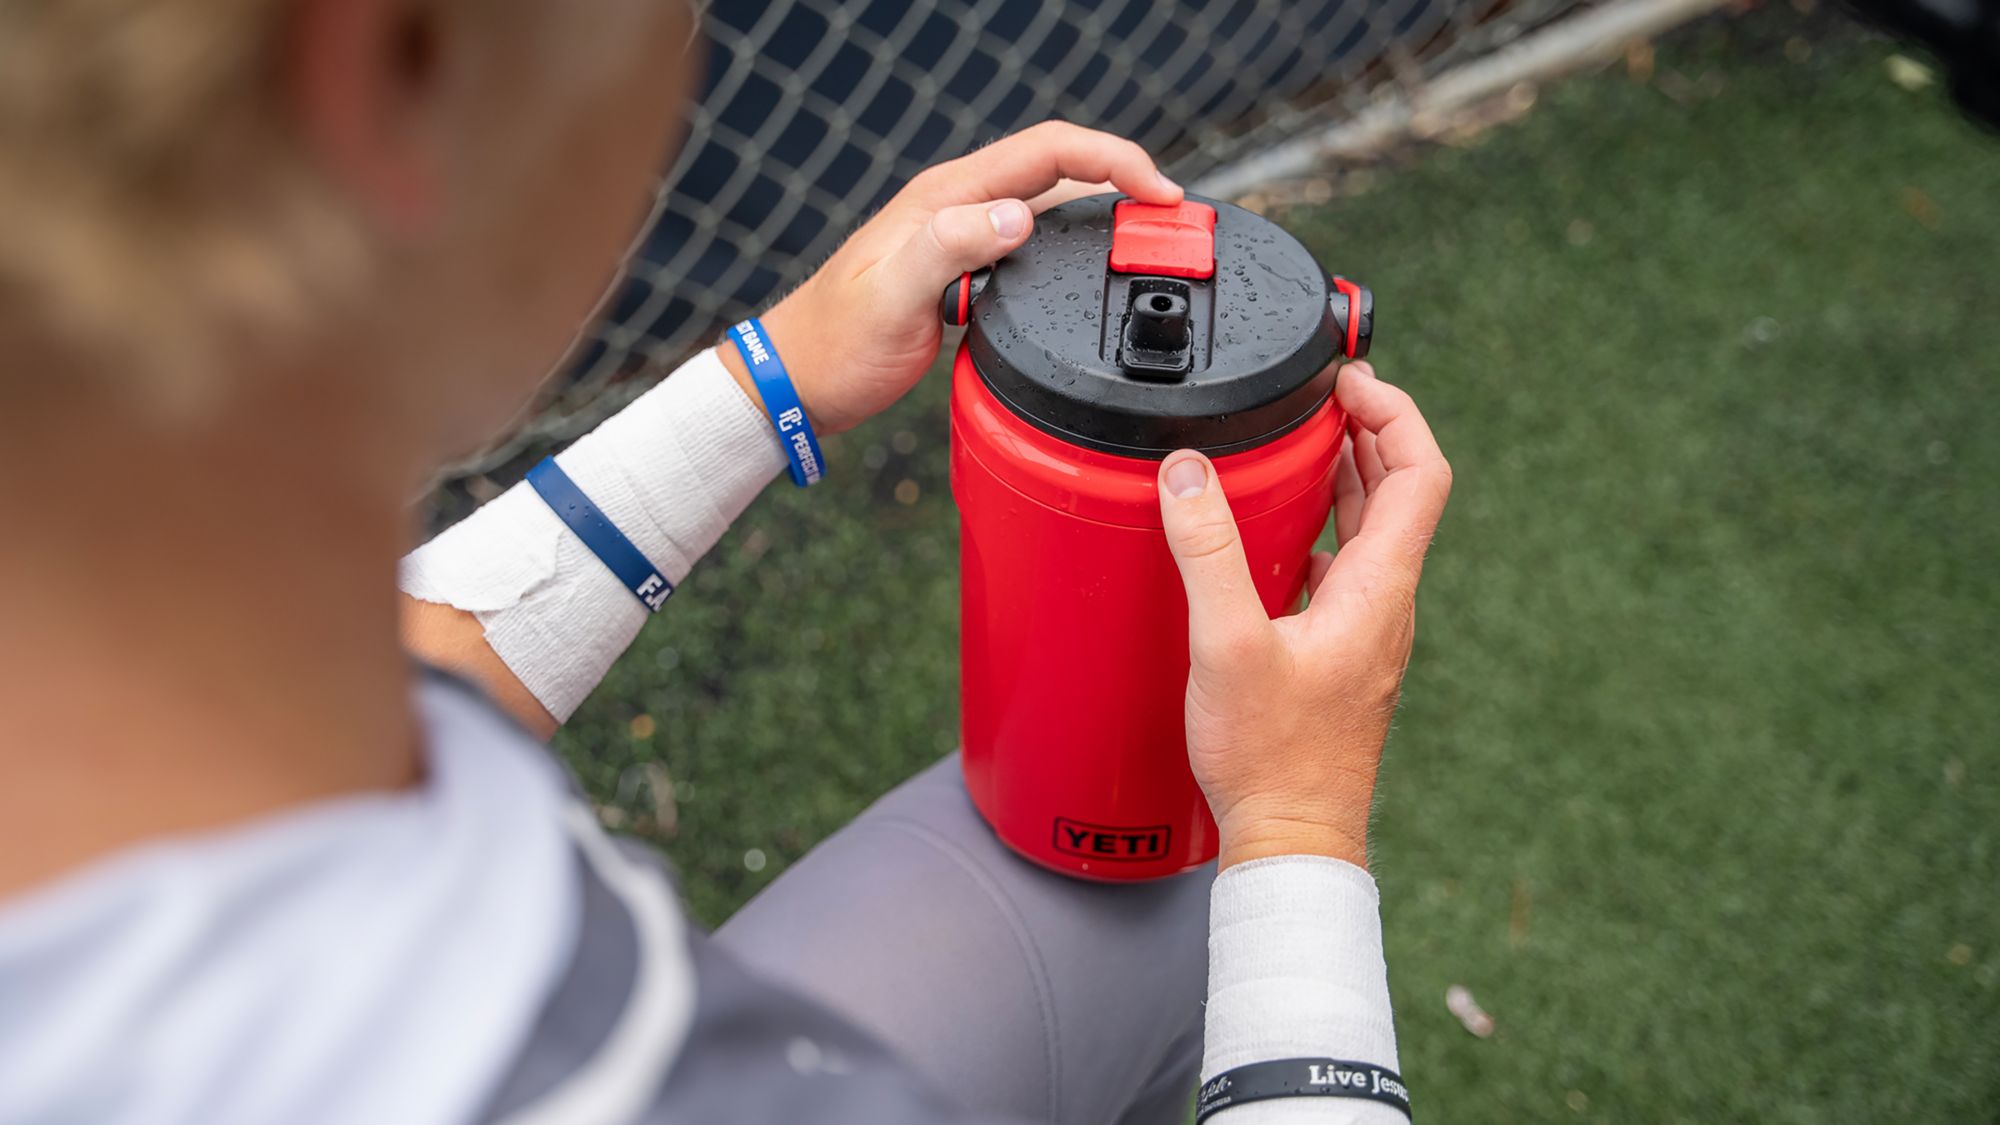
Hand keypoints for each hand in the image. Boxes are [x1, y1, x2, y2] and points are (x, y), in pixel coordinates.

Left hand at [717, 121, 1181, 433]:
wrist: (798, 381)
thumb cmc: (835, 343)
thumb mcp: (892, 297)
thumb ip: (950, 249)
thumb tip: (1017, 217)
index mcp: (947, 198)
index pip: (1048, 150)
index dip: (1112, 158)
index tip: (1160, 191)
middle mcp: (959, 207)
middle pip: (1059, 170)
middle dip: (1123, 180)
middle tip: (1174, 221)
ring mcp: (962, 239)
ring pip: (1050, 208)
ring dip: (1103, 213)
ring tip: (1150, 241)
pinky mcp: (964, 274)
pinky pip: (1032, 247)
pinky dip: (1073, 251)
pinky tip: (1092, 277)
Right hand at [1156, 362, 1451, 870]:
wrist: (1293, 840)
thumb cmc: (1274, 760)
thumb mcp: (1227, 646)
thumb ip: (1209, 554)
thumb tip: (1190, 472)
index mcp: (1380, 590)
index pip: (1422, 473)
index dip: (1396, 413)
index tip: (1350, 382)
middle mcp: (1385, 605)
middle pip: (1397, 493)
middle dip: (1361, 432)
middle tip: (1316, 397)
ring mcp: (1366, 631)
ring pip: (1369, 532)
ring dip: (1340, 480)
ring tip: (1292, 445)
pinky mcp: (1339, 655)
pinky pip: (1341, 570)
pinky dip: (1316, 531)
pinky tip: (1266, 538)